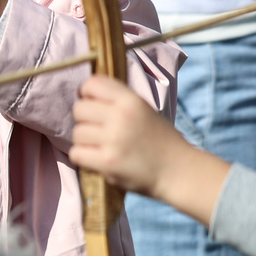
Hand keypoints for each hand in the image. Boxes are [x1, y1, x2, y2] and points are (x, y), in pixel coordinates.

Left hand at [71, 75, 229, 226]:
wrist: (179, 172)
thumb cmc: (159, 141)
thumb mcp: (144, 110)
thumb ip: (117, 102)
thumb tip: (84, 96)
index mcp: (131, 101)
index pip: (92, 83)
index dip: (87, 94)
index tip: (94, 105)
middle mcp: (121, 117)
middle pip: (79, 109)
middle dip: (85, 120)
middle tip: (99, 130)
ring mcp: (114, 140)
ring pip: (76, 133)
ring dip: (85, 141)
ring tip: (103, 147)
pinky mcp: (107, 162)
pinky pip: (76, 153)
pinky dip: (83, 158)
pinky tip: (98, 159)